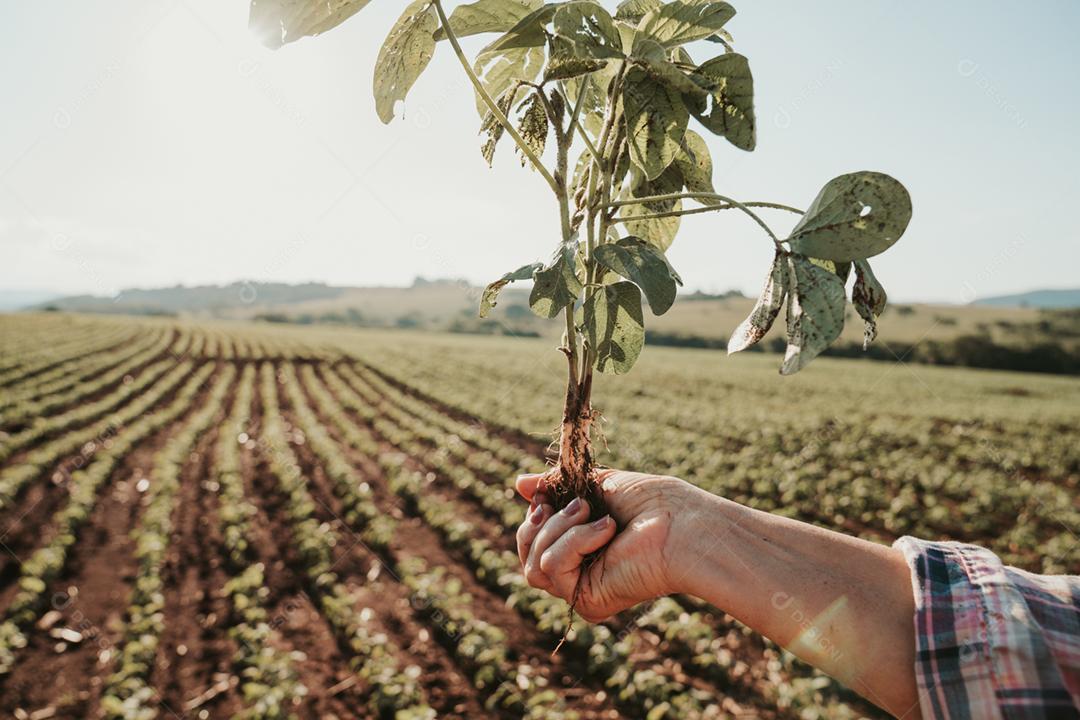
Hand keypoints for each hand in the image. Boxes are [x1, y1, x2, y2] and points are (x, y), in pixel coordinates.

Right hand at [515, 469, 706, 621]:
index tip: (546, 496)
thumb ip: (556, 486)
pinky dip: (575, 541)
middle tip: (576, 505)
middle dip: (539, 522)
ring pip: (533, 564)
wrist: (682, 523)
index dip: (533, 516)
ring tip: (595, 514)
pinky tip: (606, 531)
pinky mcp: (587, 601)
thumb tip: (517, 484)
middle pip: (525, 553)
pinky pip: (552, 568)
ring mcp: (581, 589)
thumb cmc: (651, 502)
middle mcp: (578, 571)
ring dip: (560, 528)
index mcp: (579, 545)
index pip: (531, 539)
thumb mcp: (594, 484)